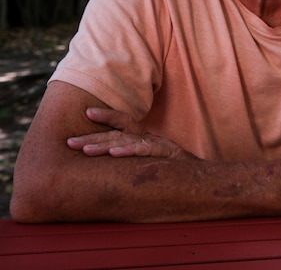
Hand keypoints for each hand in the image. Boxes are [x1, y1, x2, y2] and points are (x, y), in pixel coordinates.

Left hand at [67, 107, 195, 159]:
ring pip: (127, 142)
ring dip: (104, 145)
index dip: (106, 116)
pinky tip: (114, 154)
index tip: (86, 112)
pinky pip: (144, 151)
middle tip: (69, 142)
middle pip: (117, 134)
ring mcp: (158, 145)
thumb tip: (113, 158)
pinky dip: (129, 151)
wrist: (203, 176)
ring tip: (84, 150)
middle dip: (92, 137)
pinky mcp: (167, 154)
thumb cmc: (176, 170)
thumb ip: (137, 157)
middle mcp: (150, 138)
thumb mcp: (153, 160)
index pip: (124, 123)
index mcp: (146, 138)